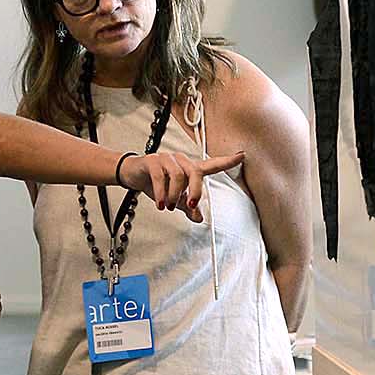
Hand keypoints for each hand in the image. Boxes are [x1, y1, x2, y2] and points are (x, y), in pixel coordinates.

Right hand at [121, 149, 245, 223]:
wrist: (132, 174)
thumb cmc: (156, 183)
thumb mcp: (174, 198)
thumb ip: (187, 206)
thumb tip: (199, 218)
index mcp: (189, 168)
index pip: (211, 164)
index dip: (227, 161)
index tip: (242, 156)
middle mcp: (180, 160)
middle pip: (195, 172)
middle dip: (195, 191)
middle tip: (189, 205)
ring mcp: (166, 159)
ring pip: (177, 175)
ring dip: (174, 195)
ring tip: (169, 207)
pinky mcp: (152, 161)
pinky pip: (160, 177)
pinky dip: (162, 193)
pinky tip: (160, 204)